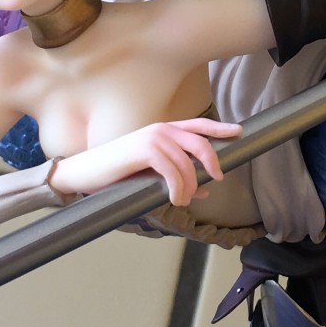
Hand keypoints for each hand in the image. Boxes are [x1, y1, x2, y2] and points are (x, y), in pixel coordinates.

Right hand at [51, 117, 243, 203]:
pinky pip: (172, 170)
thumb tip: (205, 191)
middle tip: (216, 178)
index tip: (239, 131)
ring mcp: (153, 137)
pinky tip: (174, 199)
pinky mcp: (144, 150)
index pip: (198, 125)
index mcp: (163, 130)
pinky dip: (178, 188)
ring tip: (182, 201)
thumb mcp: (151, 175)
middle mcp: (161, 129)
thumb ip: (178, 178)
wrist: (86, 172)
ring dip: (190, 186)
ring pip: (187, 163)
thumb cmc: (118, 174)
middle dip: (212, 161)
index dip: (220, 128)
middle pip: (200, 142)